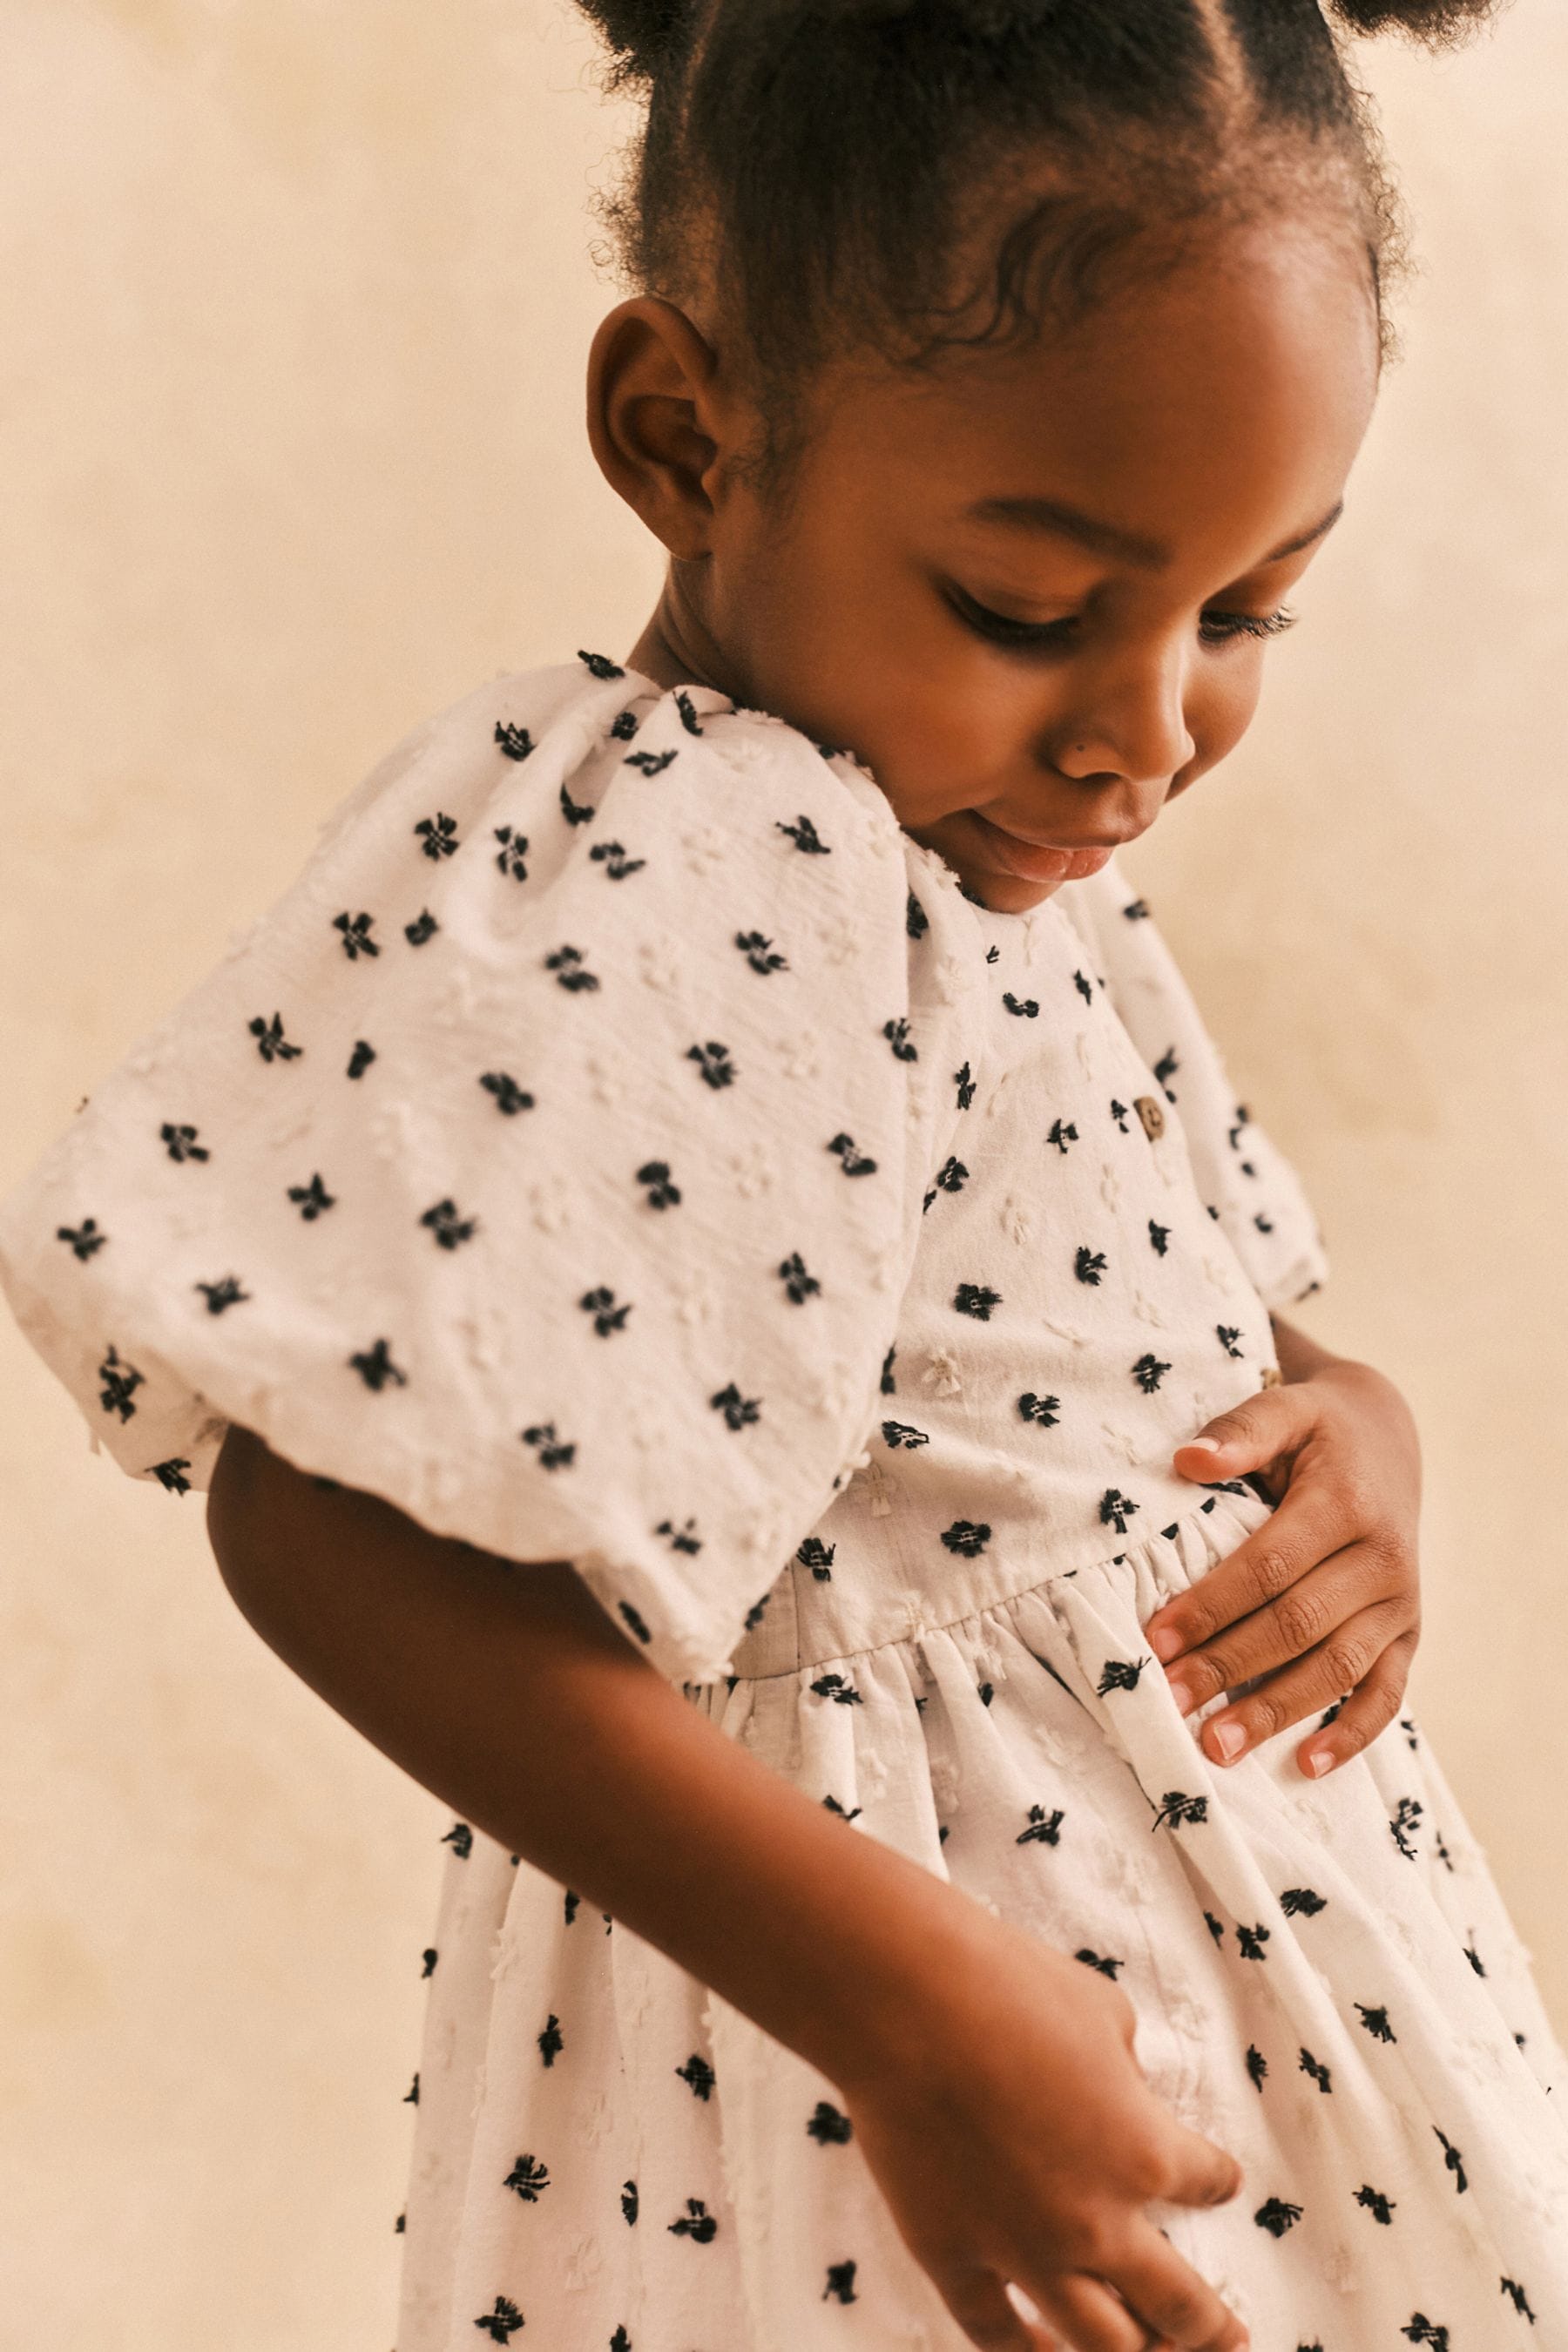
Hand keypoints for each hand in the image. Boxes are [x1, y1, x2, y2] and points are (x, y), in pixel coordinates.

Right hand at [839, 1904, 1248, 2351]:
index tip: (1221, 2182)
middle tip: (1228, 2340)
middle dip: (1209, 2329)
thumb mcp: (1103, 2012)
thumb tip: (1120, 2086)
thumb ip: (1124, 2067)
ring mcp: (1023, 2251)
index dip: (1218, 2181)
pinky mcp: (952, 2256)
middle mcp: (1097, 2221)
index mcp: (1144, 2153)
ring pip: (1098, 2343)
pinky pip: (996, 2333)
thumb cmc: (1012, 1987)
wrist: (913, 2003)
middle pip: (1174, 2303)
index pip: (1203, 2181)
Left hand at [1145, 1356, 1420, 1779]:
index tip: (1155, 1638)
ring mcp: (1401, 1603)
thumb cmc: (1317, 1430)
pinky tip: (1306, 1765)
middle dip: (1230, 1666)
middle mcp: (1384, 1559)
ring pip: (1338, 1668)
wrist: (1387, 1440)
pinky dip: (1352, 1735)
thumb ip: (1241, 1429)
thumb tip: (1187, 1458)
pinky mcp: (1409, 1634)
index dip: (1212, 1605)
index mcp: (1347, 1504)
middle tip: (1169, 1700)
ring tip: (1217, 1747)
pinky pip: (1386, 1693)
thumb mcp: (1286, 1408)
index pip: (1270, 1566)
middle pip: (1299, 1625)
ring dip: (1276, 1712)